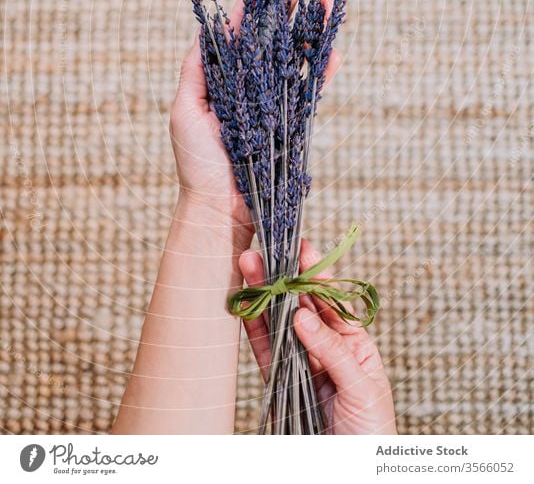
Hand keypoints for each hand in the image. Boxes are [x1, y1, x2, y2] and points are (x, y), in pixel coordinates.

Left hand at [169, 0, 342, 241]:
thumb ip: (195, 71)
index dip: (252, 5)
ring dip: (310, 28)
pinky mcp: (292, 121)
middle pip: (271, 36)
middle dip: (285, 5)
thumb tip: (204, 31)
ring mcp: (273, 101)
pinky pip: (311, 89)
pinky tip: (334, 48)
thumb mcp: (185, 111)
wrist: (220, 208)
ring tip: (324, 1)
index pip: (238, 32)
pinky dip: (324, 69)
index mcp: (222, 78)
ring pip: (294, 55)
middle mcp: (250, 84)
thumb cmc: (196, 163)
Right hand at [239, 240, 396, 434]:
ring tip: (247, 266)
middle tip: (264, 250)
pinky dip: (253, 330)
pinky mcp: (282, 384)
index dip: (316, 273)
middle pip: (300, 305)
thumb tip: (302, 316)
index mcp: (354, 343)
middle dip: (282, 277)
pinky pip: (265, 353)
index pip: (331, 301)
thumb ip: (331, 351)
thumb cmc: (373, 433)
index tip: (302, 248)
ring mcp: (302, 363)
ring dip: (263, 295)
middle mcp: (326, 347)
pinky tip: (243, 306)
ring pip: (278, 323)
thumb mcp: (362, 388)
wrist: (354, 472)